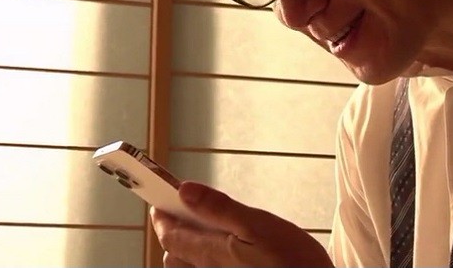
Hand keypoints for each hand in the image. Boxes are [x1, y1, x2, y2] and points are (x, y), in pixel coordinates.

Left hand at [151, 181, 333, 267]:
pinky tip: (223, 253)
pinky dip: (203, 262)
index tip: (159, 200)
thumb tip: (186, 190)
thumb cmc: (294, 263)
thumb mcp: (259, 226)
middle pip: (174, 255)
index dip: (161, 215)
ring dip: (186, 250)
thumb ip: (220, 208)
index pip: (170, 234)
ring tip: (202, 233)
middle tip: (184, 213)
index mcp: (211, 254)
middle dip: (173, 233)